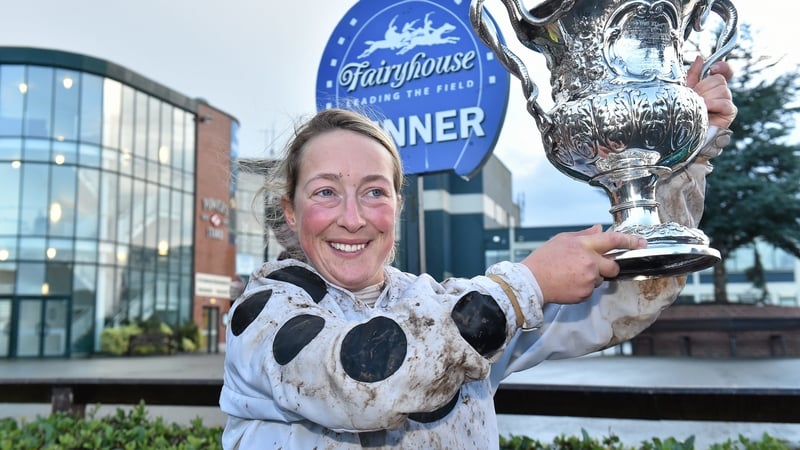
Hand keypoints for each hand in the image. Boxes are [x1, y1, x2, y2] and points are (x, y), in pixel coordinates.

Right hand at [521, 225, 646, 303]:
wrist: (532, 282)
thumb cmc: (544, 259)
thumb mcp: (562, 240)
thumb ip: (584, 235)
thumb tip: (599, 229)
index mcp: (584, 246)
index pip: (613, 241)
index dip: (630, 241)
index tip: (641, 242)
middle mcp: (590, 262)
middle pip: (613, 265)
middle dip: (609, 265)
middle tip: (593, 265)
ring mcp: (588, 280)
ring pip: (600, 278)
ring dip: (592, 276)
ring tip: (572, 274)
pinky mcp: (585, 294)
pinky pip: (591, 290)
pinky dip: (584, 287)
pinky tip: (569, 282)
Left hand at [687, 55, 736, 128]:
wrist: (684, 133)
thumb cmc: (684, 112)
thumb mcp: (686, 90)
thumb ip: (693, 74)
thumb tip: (700, 58)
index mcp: (712, 86)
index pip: (725, 71)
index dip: (722, 66)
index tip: (713, 68)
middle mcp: (721, 93)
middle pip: (719, 79)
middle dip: (704, 87)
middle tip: (695, 97)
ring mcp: (726, 102)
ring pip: (722, 90)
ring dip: (707, 97)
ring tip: (698, 106)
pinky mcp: (729, 113)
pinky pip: (725, 103)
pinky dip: (713, 104)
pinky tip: (705, 108)